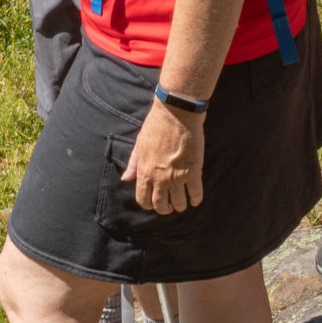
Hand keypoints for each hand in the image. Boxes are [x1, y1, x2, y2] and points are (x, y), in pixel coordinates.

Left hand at [123, 100, 205, 215]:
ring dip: (180, 205)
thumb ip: (133, 164)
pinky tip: (195, 198)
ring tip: (182, 201)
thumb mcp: (139, 145)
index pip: (143, 200)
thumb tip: (126, 179)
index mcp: (145, 172)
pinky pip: (195, 194)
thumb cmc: (156, 126)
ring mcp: (177, 176)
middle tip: (170, 205)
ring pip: (179, 203)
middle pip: (161, 205)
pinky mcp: (193, 172)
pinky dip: (195, 200)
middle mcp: (160, 178)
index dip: (149, 205)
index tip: (155, 202)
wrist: (176, 113)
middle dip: (165, 208)